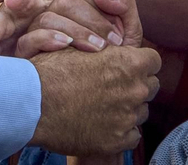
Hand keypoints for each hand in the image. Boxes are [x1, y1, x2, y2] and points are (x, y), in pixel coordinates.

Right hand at [0, 0, 142, 58]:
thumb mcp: (123, 42)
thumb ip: (123, 10)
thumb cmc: (106, 72)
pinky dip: (47, 39)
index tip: (120, 36)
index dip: (102, 7)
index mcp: (78, 11)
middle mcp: (55, 16)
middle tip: (111, 46)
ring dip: (74, 31)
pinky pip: (28, 40)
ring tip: (97, 50)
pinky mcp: (24, 55)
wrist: (88, 106)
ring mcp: (37, 33)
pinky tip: (66, 47)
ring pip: (47, 18)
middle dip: (92, 21)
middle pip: (66, 2)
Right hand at [29, 44, 159, 156]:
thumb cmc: (51, 71)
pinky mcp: (118, 140)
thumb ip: (107, 49)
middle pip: (151, 86)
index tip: (128, 66)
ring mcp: (128, 117)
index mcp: (129, 63)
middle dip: (136, 84)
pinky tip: (100, 123)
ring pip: (141, 111)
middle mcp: (135, 89)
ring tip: (102, 105)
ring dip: (128, 107)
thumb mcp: (79, 46)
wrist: (32, 103)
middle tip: (113, 86)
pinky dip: (120, 130)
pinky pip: (132, 135)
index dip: (141, 62)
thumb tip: (115, 48)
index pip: (154, 61)